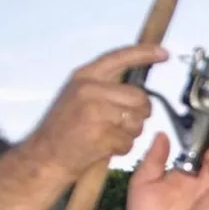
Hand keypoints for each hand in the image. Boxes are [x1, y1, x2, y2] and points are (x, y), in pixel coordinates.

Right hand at [21, 44, 166, 181]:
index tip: (163, 53)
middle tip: (126, 122)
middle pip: (140, 97)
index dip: (144, 54)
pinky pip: (129, 141)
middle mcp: (90, 90)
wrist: (45, 156)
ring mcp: (95, 112)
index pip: (119, 57)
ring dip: (130, 133)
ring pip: (137, 121)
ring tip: (109, 135)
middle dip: (141, 113)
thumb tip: (136, 90)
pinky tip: (104, 147)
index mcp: (84, 76)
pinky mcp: (101, 134)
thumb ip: (104, 88)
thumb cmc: (64, 128)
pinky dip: (122, 148)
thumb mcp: (77, 96)